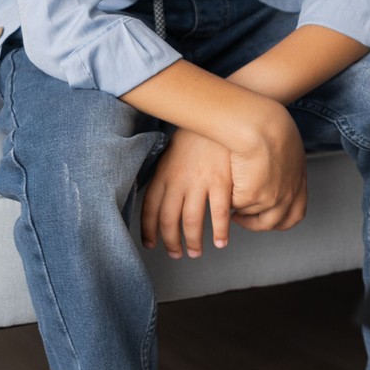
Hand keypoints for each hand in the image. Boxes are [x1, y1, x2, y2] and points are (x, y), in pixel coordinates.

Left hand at [141, 129, 232, 258]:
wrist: (219, 116)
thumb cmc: (196, 136)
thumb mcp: (171, 154)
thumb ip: (165, 176)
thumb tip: (159, 198)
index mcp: (163, 174)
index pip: (149, 209)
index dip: (148, 230)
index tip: (150, 244)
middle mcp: (178, 181)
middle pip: (169, 220)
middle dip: (171, 242)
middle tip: (176, 253)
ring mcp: (200, 182)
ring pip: (192, 221)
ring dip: (193, 242)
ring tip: (196, 252)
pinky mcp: (222, 182)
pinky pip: (219, 214)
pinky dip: (220, 231)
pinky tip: (221, 241)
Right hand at [228, 100, 308, 232]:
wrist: (260, 123)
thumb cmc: (269, 124)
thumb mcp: (286, 146)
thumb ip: (284, 164)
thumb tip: (277, 170)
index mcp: (299, 182)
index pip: (295, 214)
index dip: (279, 220)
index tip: (265, 217)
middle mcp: (289, 194)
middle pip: (274, 223)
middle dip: (256, 224)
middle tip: (241, 218)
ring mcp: (273, 197)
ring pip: (254, 216)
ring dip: (242, 212)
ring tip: (230, 203)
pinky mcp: (253, 196)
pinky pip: (238, 206)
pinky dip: (231, 201)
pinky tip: (226, 190)